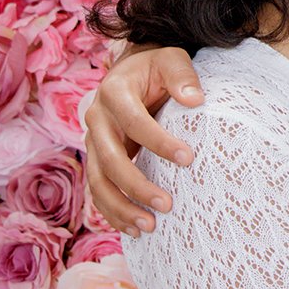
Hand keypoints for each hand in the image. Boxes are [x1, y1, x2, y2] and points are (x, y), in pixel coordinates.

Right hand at [84, 46, 203, 236]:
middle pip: (110, 160)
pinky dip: (112, 210)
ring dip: (121, 207)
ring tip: (149, 227)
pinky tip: (133, 228)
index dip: (160, 142)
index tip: (189, 159)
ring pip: (98, 182)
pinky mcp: (96, 157)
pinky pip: (98, 189)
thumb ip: (183, 76)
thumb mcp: (172, 59)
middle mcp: (96, 119)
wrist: (133, 69)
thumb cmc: (157, 66)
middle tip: (167, 205)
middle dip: (137, 186)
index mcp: (113, 93)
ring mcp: (93, 141)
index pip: (135, 123)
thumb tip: (196, 100)